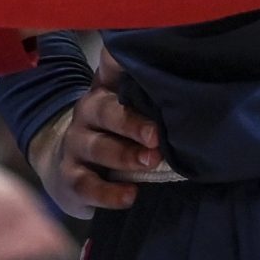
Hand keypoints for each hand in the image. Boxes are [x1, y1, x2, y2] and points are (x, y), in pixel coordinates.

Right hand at [27, 49, 151, 215]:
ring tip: (150, 162)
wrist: (68, 167)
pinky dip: (108, 193)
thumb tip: (191, 97)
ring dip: (125, 155)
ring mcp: (75, 144)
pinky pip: (86, 185)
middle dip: (132, 123)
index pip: (111, 68)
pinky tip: (130, 195)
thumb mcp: (128, 113)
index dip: (122, 64)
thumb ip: (151, 102)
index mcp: (105, 91)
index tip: (149, 67)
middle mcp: (87, 112)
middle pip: (105, 111)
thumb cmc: (114, 136)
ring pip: (97, 147)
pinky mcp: (70, 177)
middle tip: (157, 136)